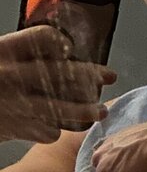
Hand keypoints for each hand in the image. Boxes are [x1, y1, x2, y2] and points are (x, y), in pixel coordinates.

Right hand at [0, 26, 116, 143]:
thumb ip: (15, 56)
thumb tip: (54, 53)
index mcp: (3, 52)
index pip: (43, 40)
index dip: (59, 43)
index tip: (68, 48)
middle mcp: (13, 77)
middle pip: (62, 73)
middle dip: (91, 75)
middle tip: (110, 76)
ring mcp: (18, 105)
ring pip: (63, 109)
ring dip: (85, 111)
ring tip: (101, 111)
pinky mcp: (18, 129)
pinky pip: (49, 132)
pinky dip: (53, 130)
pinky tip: (55, 127)